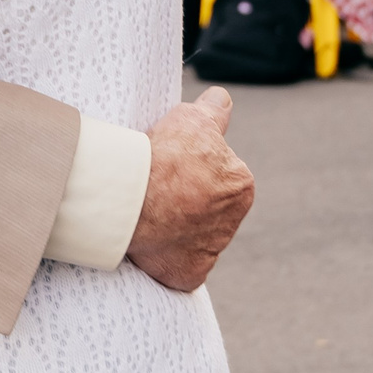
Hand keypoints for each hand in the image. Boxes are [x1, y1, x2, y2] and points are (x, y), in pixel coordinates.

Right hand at [126, 87, 254, 292]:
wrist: (132, 201)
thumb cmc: (164, 157)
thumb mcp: (192, 118)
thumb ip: (214, 109)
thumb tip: (222, 99)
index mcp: (240, 184)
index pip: (217, 172)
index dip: (190, 165)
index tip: (169, 165)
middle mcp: (232, 220)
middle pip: (206, 204)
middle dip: (186, 196)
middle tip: (155, 187)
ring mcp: (211, 250)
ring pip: (192, 231)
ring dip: (175, 225)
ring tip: (147, 211)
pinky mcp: (190, 273)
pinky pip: (180, 262)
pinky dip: (167, 254)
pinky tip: (149, 239)